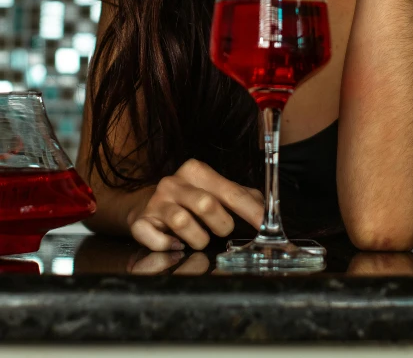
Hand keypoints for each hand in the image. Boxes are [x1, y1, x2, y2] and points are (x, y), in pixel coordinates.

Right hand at [126, 158, 264, 250]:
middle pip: (207, 205)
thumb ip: (242, 198)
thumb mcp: (215, 192)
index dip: (251, 211)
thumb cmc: (189, 200)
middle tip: (222, 231)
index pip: (231, 192)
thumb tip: (267, 211)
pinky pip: (158, 240)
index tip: (264, 226)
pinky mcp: (140, 222)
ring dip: (198, 239)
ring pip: (183, 222)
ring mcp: (156, 202)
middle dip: (221, 225)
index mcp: (197, 171)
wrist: (145, 206)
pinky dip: (170, 247)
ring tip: (199, 239)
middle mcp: (174, 182)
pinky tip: (176, 245)